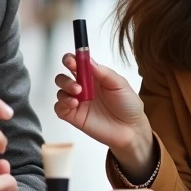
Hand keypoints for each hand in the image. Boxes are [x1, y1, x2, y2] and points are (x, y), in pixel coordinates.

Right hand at [53, 55, 152, 172]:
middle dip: (66, 75)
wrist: (131, 130)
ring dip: (65, 87)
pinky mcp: (74, 116)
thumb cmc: (128, 106)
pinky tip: (74, 104)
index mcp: (94, 77)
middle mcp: (83, 88)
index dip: (71, 59)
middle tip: (77, 81)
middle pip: (64, 76)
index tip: (71, 60)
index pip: (77, 64)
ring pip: (60, 90)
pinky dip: (62, 103)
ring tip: (78, 92)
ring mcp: (78, 102)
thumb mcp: (120, 84)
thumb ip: (104, 73)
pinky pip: (59, 108)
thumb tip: (88, 61)